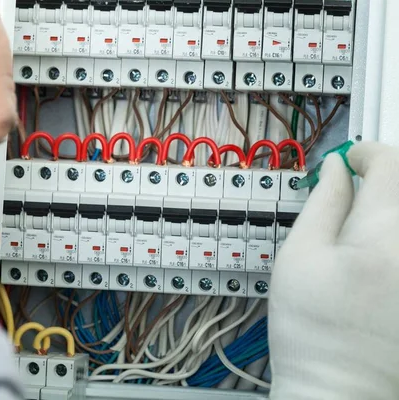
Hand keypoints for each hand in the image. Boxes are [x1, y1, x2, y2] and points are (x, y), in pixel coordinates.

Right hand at [269, 142, 398, 398]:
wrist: (340, 388)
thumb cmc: (309, 325)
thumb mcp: (299, 256)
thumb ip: (322, 203)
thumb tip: (337, 166)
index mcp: (383, 236)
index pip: (390, 166)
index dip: (368, 152)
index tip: (348, 160)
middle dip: (387, 176)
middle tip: (359, 186)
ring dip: (393, 205)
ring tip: (369, 218)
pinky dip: (393, 231)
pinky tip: (379, 247)